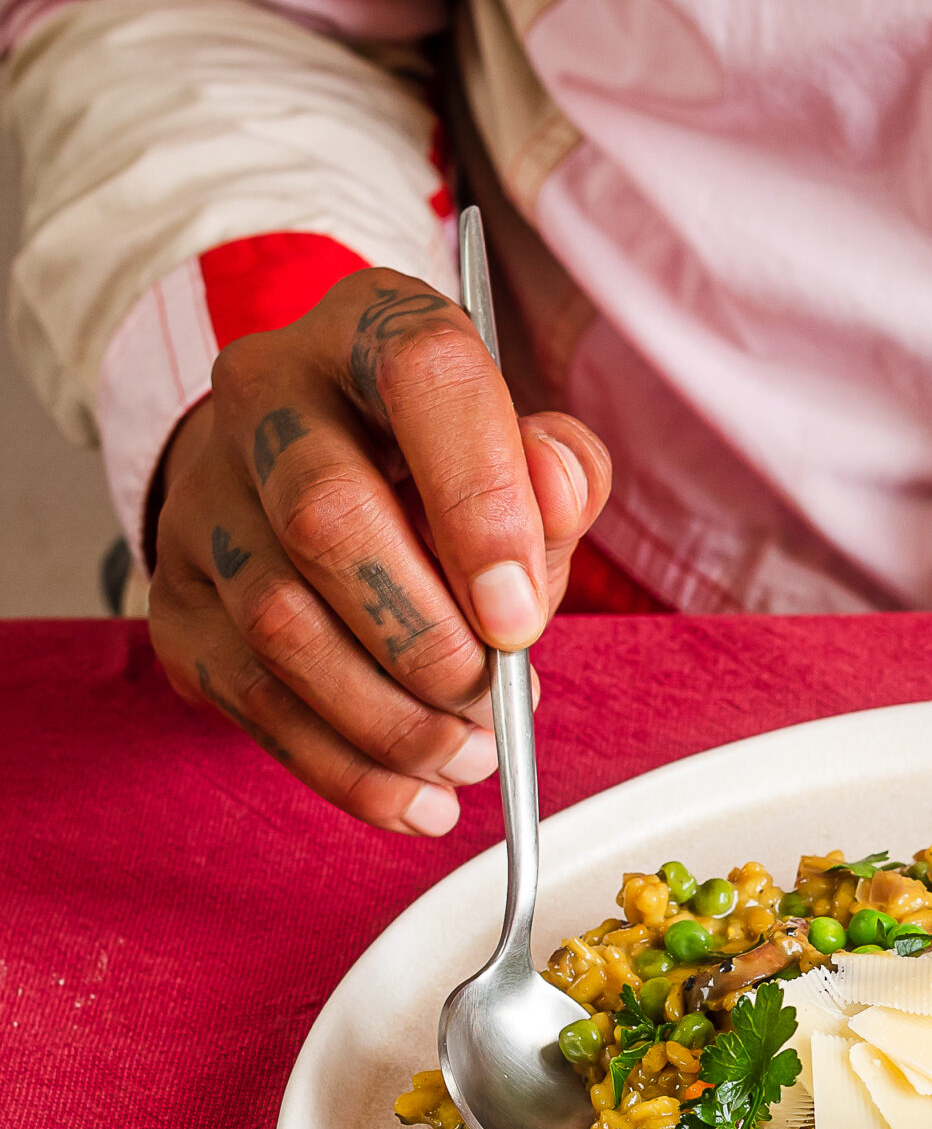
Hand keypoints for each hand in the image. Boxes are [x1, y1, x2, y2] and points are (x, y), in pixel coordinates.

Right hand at [149, 265, 611, 831]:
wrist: (302, 485)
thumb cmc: (434, 474)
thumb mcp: (516, 455)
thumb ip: (556, 472)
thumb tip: (558, 485)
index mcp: (367, 331)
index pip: (423, 374)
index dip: (479, 500)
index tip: (519, 615)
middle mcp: (265, 397)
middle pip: (325, 514)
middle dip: (428, 637)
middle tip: (495, 696)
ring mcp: (204, 500)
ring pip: (282, 623)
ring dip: (394, 719)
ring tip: (470, 752)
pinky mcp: (176, 601)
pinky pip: (253, 701)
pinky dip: (347, 769)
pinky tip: (416, 797)